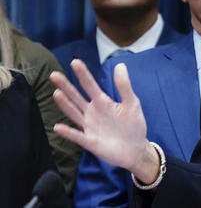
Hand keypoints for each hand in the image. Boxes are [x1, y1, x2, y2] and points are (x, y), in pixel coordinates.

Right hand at [50, 59, 158, 181]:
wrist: (135, 149)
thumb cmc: (133, 125)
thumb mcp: (132, 103)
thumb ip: (124, 86)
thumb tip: (120, 65)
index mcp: (102, 102)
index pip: (90, 85)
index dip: (83, 74)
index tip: (75, 62)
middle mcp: (92, 112)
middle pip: (76, 97)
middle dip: (66, 86)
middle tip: (54, 75)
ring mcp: (89, 126)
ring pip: (74, 113)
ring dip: (65, 105)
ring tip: (57, 93)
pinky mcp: (89, 141)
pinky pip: (77, 136)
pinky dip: (68, 132)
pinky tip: (58, 126)